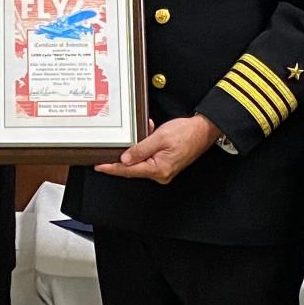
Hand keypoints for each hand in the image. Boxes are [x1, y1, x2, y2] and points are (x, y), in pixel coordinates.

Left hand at [94, 115, 220, 183]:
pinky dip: (145, 147)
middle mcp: (161, 174)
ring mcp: (164, 170)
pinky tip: (148, 133)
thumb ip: (140, 149)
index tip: (99, 166)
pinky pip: (149, 158)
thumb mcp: (159, 138)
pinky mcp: (165, 164)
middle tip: (109, 150)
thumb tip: (124, 160)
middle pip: (133, 168)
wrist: (204, 130)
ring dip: (137, 147)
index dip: (112, 168)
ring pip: (141, 161)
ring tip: (144, 132)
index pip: (129, 170)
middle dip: (123, 156)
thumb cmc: (186, 133)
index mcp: (159, 169)